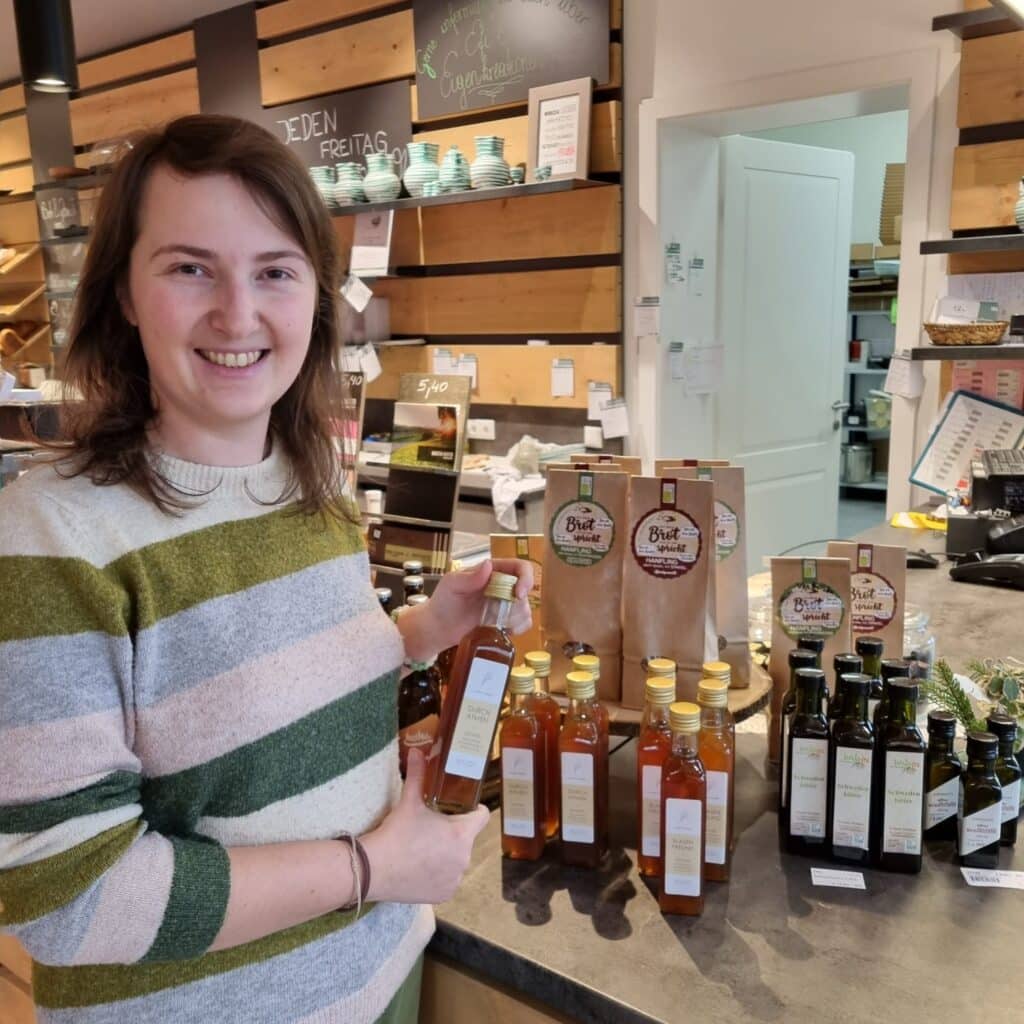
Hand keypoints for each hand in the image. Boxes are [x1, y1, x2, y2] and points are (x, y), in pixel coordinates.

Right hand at [360, 749, 488, 903]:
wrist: (375, 869)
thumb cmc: (396, 833)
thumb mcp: (409, 801)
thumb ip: (416, 774)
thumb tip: (416, 750)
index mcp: (462, 834)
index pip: (482, 817)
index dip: (473, 809)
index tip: (461, 808)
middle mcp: (464, 858)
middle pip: (466, 838)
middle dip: (453, 832)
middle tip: (431, 828)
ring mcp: (455, 879)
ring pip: (457, 859)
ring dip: (447, 853)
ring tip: (423, 848)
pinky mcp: (444, 895)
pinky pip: (448, 879)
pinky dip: (439, 874)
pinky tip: (420, 867)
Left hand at [396, 557, 533, 660]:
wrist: (438, 627)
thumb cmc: (443, 601)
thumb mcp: (451, 585)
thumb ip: (469, 577)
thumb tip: (488, 566)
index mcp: (493, 571)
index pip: (520, 567)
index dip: (526, 578)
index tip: (519, 594)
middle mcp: (502, 586)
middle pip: (526, 590)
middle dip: (519, 604)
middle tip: (503, 615)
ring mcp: (505, 604)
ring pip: (525, 608)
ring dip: (516, 618)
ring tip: (496, 624)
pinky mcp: (505, 621)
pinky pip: (523, 623)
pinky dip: (518, 628)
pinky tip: (504, 631)